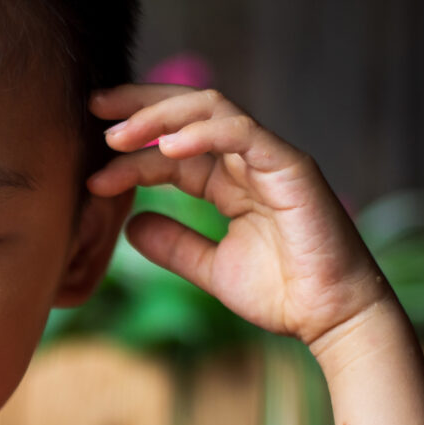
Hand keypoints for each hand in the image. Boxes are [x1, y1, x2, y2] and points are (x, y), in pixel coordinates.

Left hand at [87, 85, 391, 347]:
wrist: (330, 317)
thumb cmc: (282, 293)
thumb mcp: (211, 269)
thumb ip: (174, 246)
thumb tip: (130, 227)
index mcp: (229, 181)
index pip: (173, 149)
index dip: (131, 154)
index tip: (93, 171)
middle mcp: (248, 161)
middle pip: (188, 113)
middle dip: (139, 106)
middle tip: (95, 107)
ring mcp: (270, 158)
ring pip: (211, 111)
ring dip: (159, 117)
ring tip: (118, 136)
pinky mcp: (289, 166)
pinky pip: (242, 132)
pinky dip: (202, 133)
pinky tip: (166, 147)